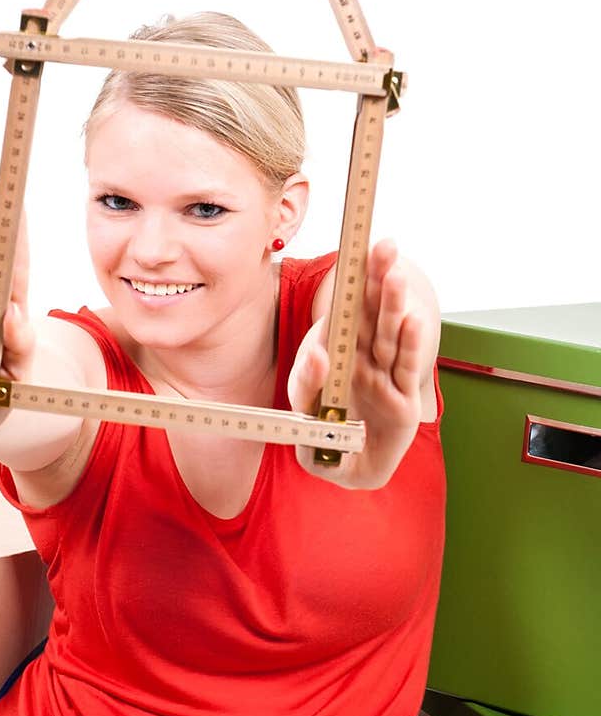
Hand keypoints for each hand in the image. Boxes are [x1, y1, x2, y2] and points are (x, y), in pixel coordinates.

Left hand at [287, 240, 424, 488]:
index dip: (351, 281)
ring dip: (391, 305)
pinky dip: (408, 346)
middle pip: (370, 313)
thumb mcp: (302, 409)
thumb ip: (306, 382)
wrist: (346, 470)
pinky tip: (413, 318)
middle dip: (376, 279)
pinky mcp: (401, 401)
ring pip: (388, 335)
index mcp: (336, 352)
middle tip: (384, 245)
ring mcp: (384, 377)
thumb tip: (319, 354)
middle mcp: (363, 359)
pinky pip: (403, 370)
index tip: (357, 249)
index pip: (344, 311)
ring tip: (395, 274)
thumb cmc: (321, 436)